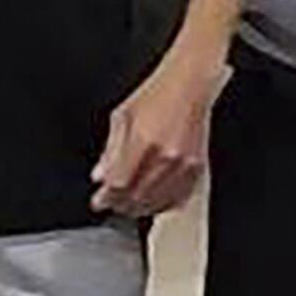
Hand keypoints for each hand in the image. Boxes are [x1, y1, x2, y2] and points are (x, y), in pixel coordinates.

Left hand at [90, 52, 226, 215]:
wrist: (188, 87)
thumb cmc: (154, 95)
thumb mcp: (121, 117)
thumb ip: (110, 151)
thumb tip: (99, 175)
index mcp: (143, 142)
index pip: (120, 183)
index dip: (107, 197)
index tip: (98, 201)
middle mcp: (166, 157)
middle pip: (139, 196)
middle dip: (120, 205)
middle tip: (110, 204)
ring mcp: (184, 165)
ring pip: (159, 201)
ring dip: (140, 208)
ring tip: (126, 207)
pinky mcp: (197, 168)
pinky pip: (179, 197)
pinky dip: (162, 204)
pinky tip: (151, 204)